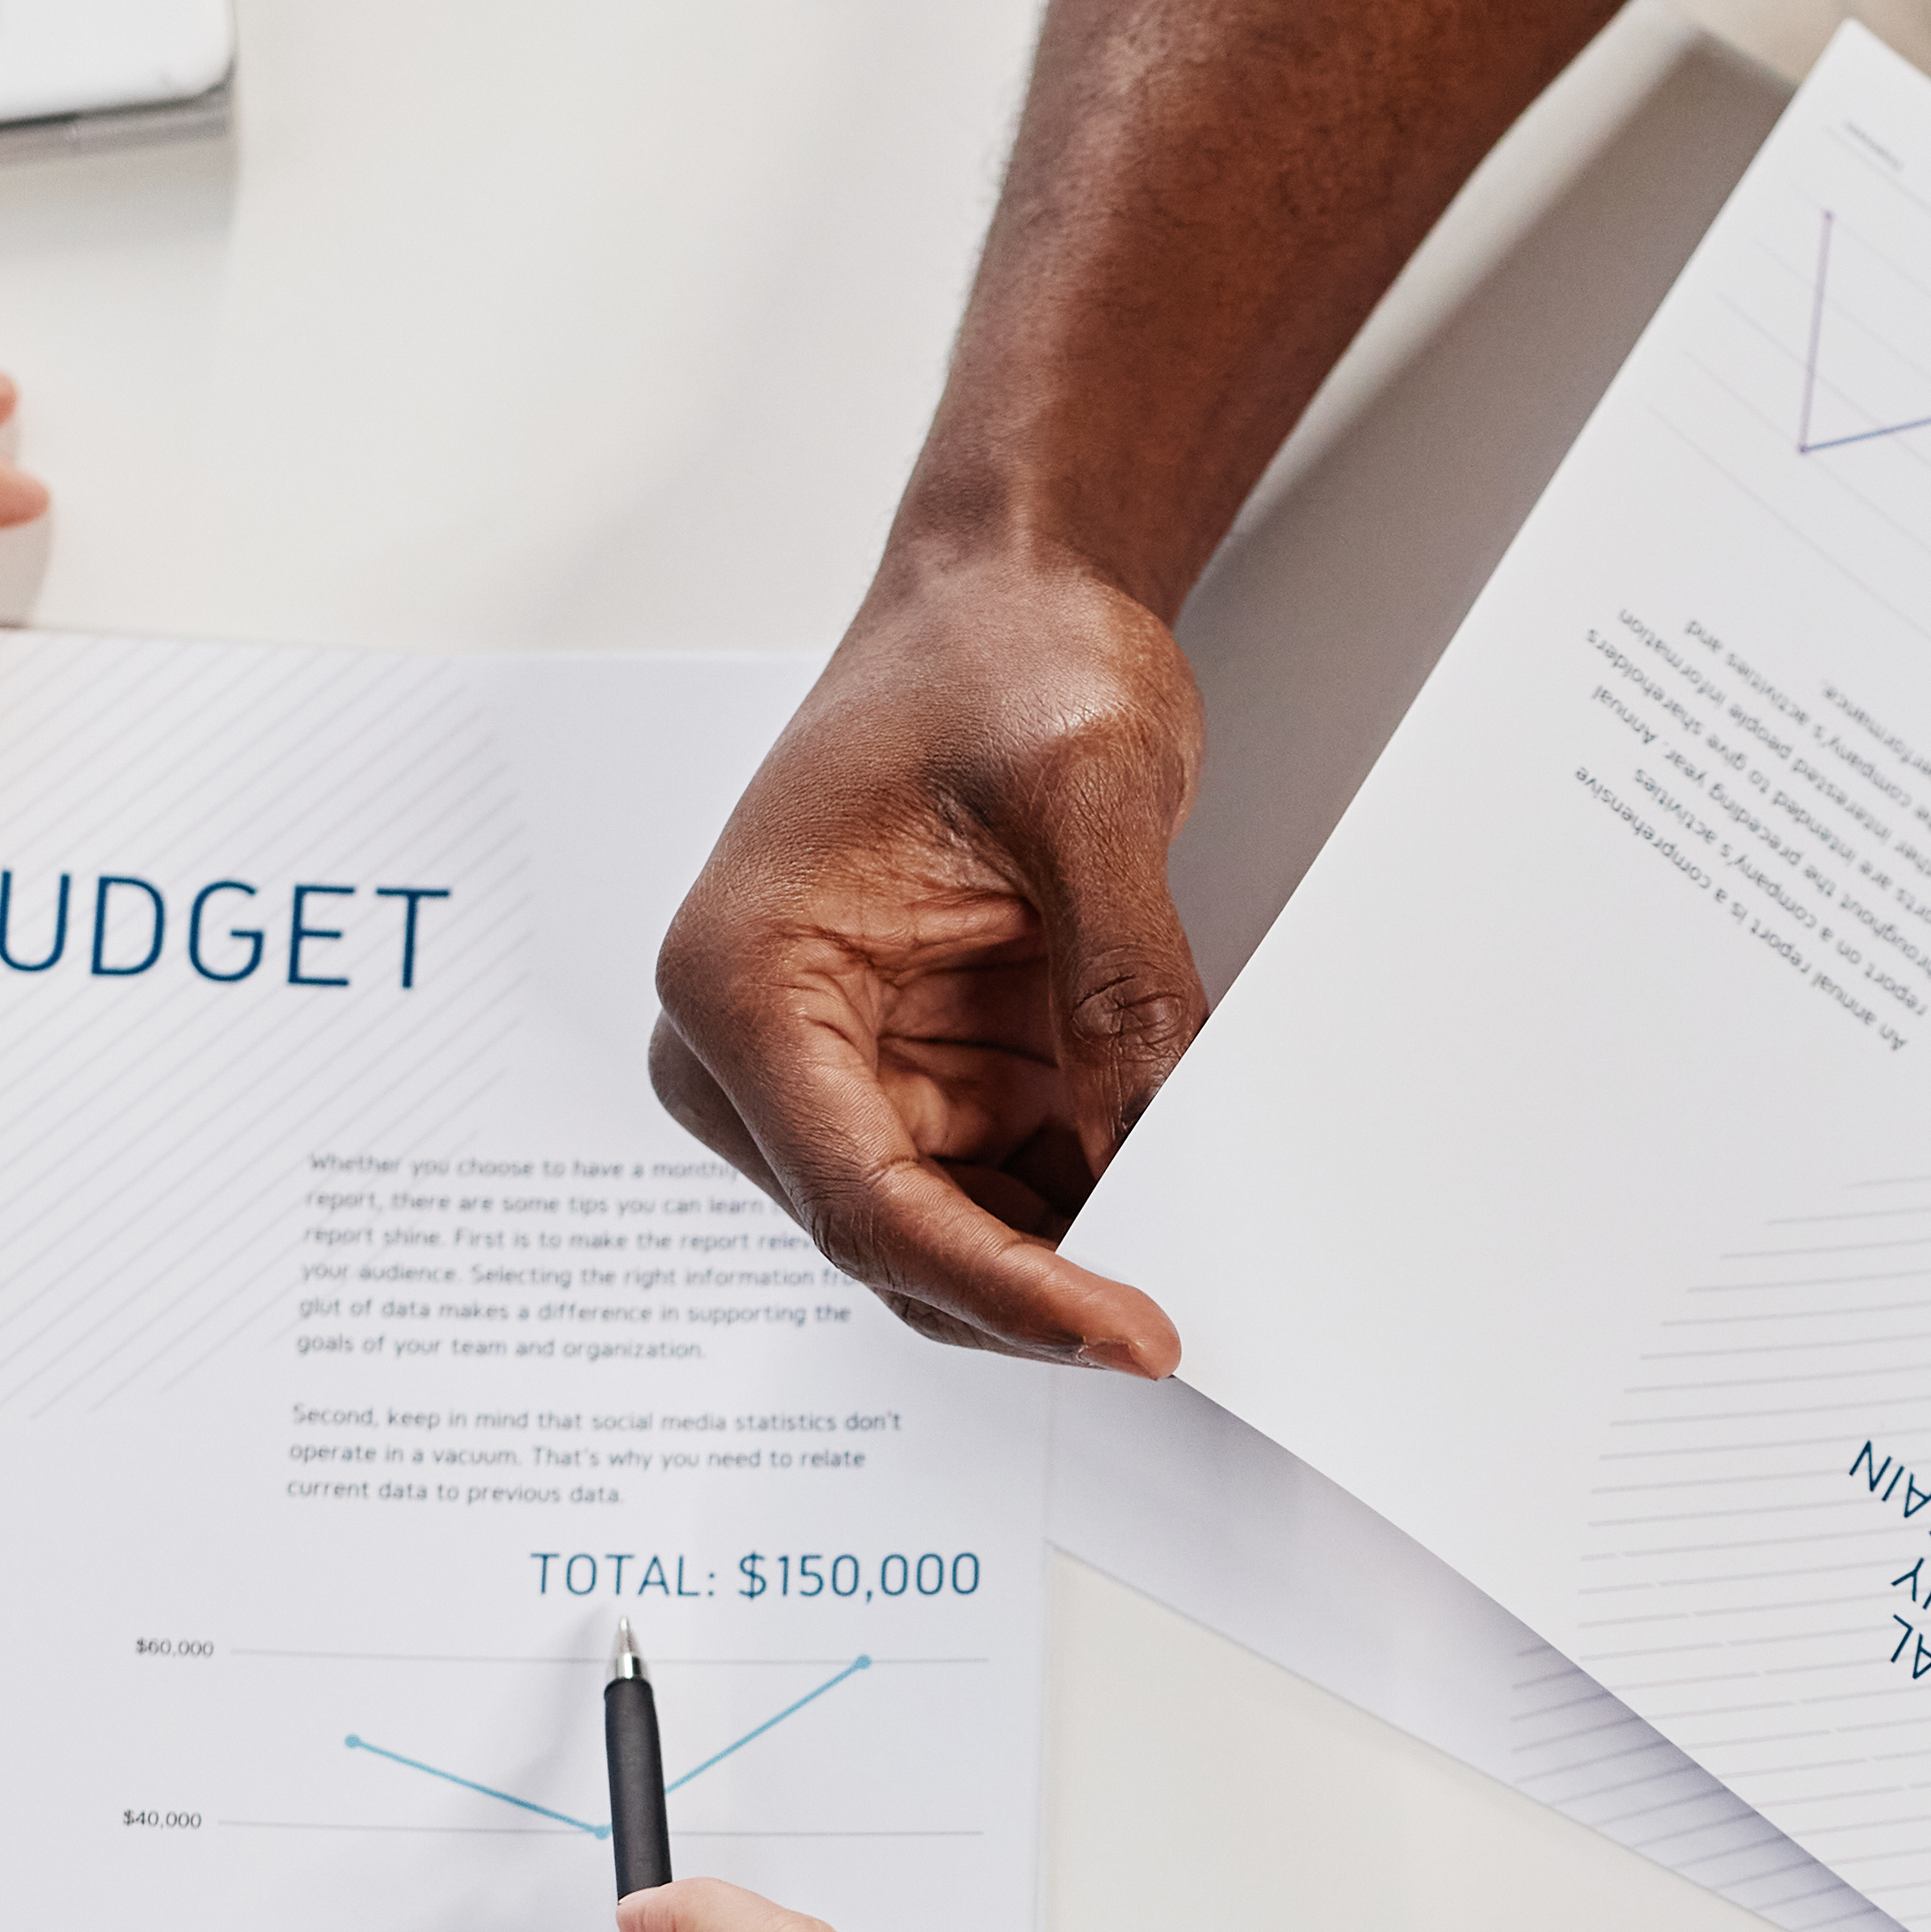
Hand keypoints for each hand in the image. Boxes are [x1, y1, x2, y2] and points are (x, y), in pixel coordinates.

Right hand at [649, 546, 1204, 1374]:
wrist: (1005, 598)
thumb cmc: (1002, 657)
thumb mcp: (1090, 799)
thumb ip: (1123, 987)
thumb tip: (1151, 1147)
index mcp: (741, 983)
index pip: (869, 1205)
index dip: (1008, 1290)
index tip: (1129, 1333)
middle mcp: (753, 1050)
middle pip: (900, 1247)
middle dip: (1039, 1288)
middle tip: (1181, 1312)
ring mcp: (827, 1073)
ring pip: (954, 1236)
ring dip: (1069, 1243)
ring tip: (1189, 1212)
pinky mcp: (908, 1075)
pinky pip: (996, 1186)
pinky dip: (1081, 1195)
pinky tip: (1160, 1172)